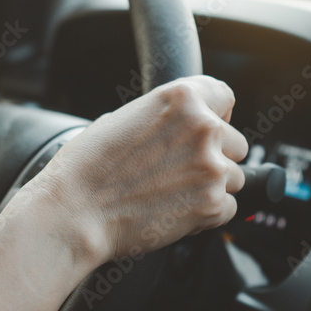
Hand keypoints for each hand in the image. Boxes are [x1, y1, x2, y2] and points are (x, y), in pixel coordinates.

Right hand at [27, 76, 247, 264]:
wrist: (75, 211)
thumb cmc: (87, 167)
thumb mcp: (123, 117)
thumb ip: (163, 117)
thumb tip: (179, 127)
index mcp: (181, 98)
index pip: (225, 96)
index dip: (215, 114)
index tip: (207, 128)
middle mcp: (203, 128)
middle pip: (235, 142)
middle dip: (214, 156)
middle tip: (180, 169)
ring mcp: (211, 167)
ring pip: (234, 177)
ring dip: (211, 185)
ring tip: (173, 192)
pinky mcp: (212, 204)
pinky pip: (228, 208)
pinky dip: (208, 213)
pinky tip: (175, 210)